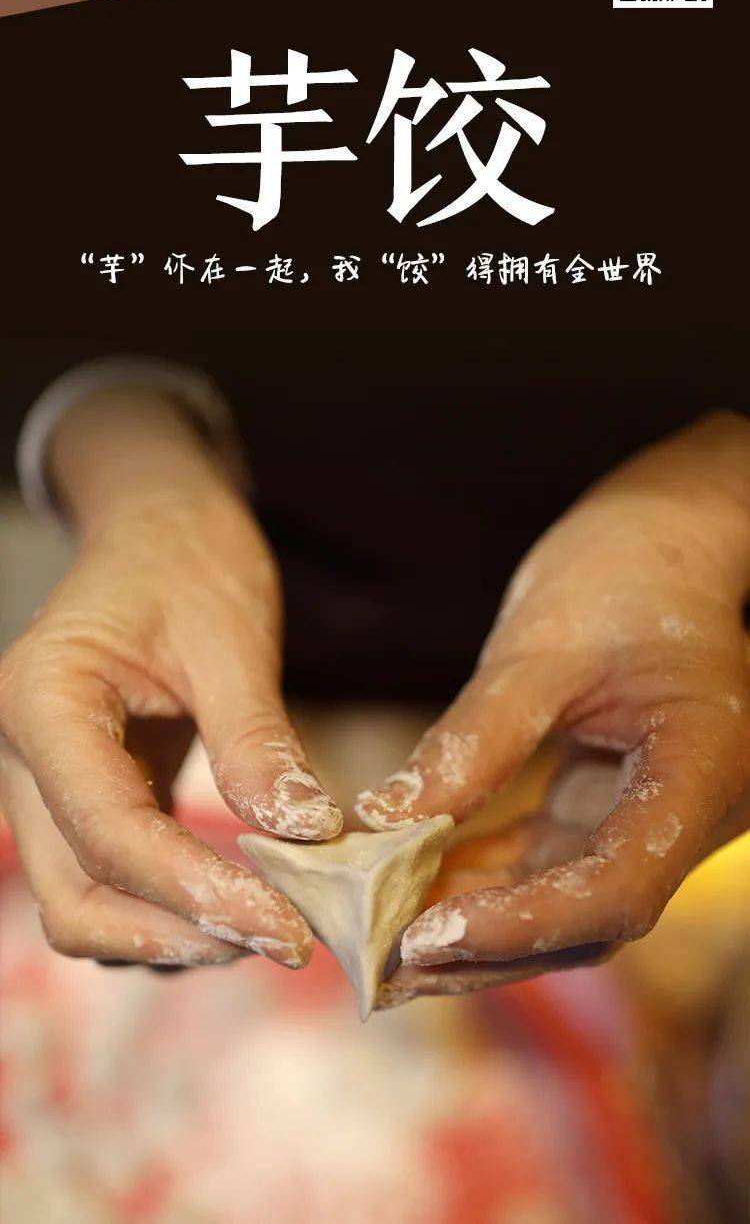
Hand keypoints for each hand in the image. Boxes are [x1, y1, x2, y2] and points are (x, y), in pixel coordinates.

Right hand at [0, 386, 341, 968]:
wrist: (160, 527)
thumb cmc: (188, 561)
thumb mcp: (231, 638)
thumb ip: (256, 739)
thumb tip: (303, 836)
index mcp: (43, 701)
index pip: (108, 833)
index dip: (195, 891)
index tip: (286, 925)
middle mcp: (26, 756)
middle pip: (76, 896)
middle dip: (179, 932)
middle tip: (286, 939)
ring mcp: (48, 784)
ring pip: (84, 905)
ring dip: (172, 933)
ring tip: (270, 925)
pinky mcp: (86, 798)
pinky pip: (111, 882)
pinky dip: (169, 909)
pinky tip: (241, 902)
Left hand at [356, 414, 749, 1008]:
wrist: (670, 536)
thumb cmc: (626, 568)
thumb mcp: (544, 647)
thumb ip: (475, 740)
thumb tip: (388, 823)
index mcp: (701, 773)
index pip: (617, 887)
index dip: (521, 924)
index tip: (424, 936)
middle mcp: (687, 815)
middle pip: (587, 917)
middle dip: (484, 947)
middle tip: (380, 965)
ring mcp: (651, 815)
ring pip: (560, 901)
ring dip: (473, 923)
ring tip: (379, 937)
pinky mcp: (610, 802)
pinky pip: (545, 860)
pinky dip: (480, 878)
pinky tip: (410, 884)